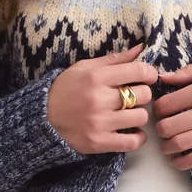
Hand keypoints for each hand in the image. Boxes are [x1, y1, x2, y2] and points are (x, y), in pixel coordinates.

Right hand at [46, 41, 156, 156]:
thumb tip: (140, 49)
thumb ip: (114, 59)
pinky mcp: (99, 142)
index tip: (148, 77)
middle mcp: (99, 99)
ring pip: (141, 118)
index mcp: (96, 77)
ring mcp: (99, 122)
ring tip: (130, 115)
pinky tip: (132, 132)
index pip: (138, 71)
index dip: (149, 73)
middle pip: (143, 95)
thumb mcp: (85, 68)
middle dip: (142, 95)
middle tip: (134, 97)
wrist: (42, 118)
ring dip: (139, 116)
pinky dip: (138, 138)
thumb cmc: (66, 89)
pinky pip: (132, 142)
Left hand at [151, 54, 191, 166]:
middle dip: (160, 128)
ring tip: (166, 143)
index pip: (167, 104)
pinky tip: (176, 159)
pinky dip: (181, 163)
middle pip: (169, 127)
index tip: (160, 109)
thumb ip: (191, 70)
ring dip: (166, 146)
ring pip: (179, 144)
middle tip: (162, 127)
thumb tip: (164, 78)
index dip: (158, 108)